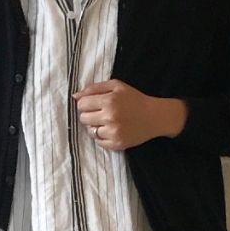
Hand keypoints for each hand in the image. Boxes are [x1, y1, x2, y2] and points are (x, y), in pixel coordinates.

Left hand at [71, 80, 187, 150]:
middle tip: (101, 113)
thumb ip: (94, 88)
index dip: (85, 104)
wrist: (154, 116)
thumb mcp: (116, 86)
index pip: (82, 104)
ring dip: (95, 126)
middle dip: (89, 115)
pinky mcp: (117, 144)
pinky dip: (102, 137)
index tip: (93, 104)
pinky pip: (98, 142)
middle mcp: (110, 117)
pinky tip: (111, 130)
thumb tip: (75, 96)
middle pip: (83, 118)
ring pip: (90, 131)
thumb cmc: (134, 99)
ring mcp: (113, 132)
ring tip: (107, 122)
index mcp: (109, 100)